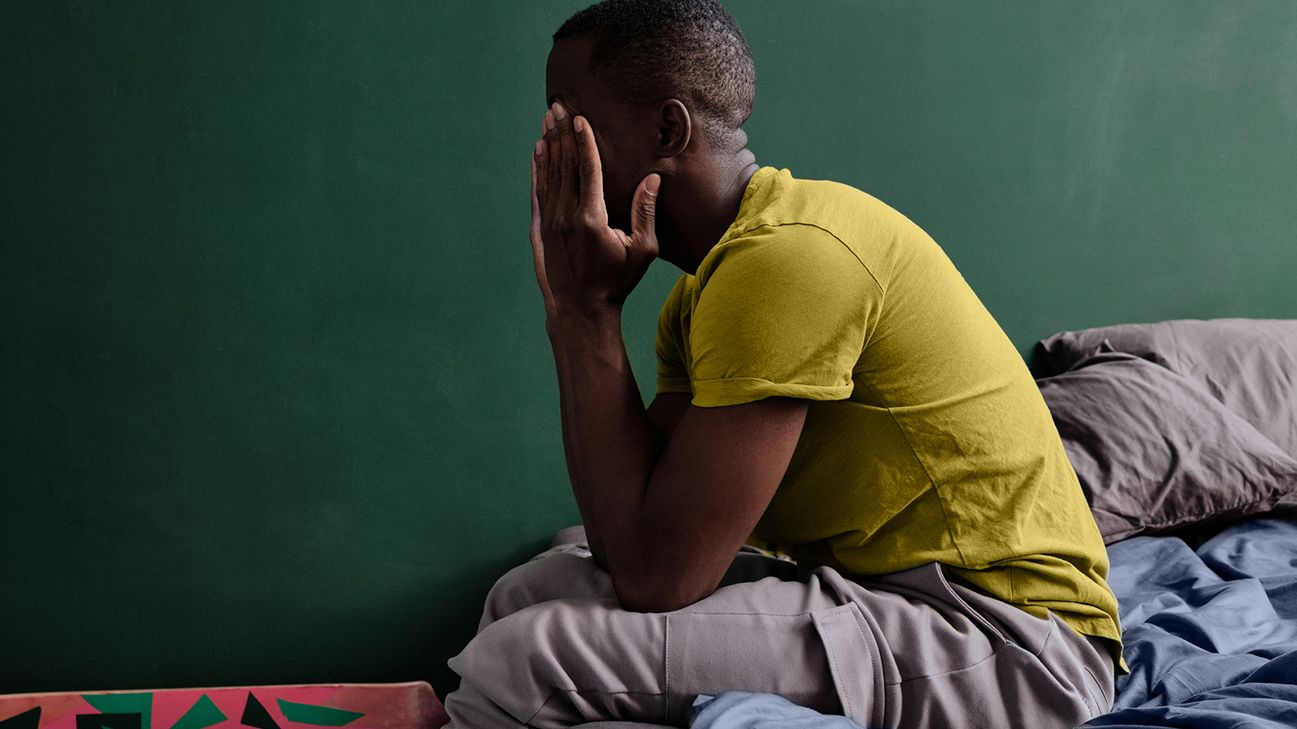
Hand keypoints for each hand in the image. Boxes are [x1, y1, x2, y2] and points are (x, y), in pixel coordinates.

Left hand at [530, 101, 659, 320]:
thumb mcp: (642, 251)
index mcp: (592, 218)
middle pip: (565, 165)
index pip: (588, 169)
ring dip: (549, 144)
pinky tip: (538, 150)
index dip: (584, 141)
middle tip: (558, 105)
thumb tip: (652, 178)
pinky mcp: (540, 229)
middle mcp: (566, 216)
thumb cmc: (617, 281)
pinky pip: (538, 190)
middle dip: (562, 133)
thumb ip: (645, 213)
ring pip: (549, 174)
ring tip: (547, 118)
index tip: (580, 117)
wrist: (580, 310)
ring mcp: (550, 222)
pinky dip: (538, 168)